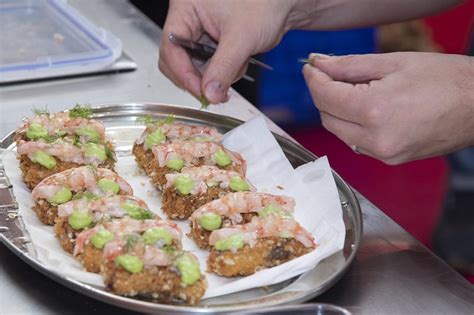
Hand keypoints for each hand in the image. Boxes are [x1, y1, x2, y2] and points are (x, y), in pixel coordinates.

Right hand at [159, 0, 293, 102]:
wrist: (284, 6)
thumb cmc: (265, 4)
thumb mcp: (241, 37)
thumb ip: (224, 68)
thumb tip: (209, 94)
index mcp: (186, 7)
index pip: (171, 46)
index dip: (183, 72)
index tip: (200, 91)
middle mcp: (189, 19)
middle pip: (177, 59)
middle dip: (198, 78)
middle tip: (215, 92)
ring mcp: (200, 33)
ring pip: (194, 67)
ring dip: (215, 76)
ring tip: (238, 67)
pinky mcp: (211, 44)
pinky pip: (209, 67)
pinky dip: (223, 73)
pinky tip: (239, 63)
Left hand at [303, 52, 473, 164]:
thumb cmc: (446, 79)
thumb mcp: (394, 63)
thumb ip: (349, 65)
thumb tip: (319, 64)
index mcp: (375, 110)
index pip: (325, 97)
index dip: (313, 79)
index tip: (311, 68)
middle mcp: (375, 139)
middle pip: (327, 117)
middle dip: (323, 95)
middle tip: (329, 75)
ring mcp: (383, 153)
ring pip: (340, 132)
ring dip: (337, 111)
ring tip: (351, 89)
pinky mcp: (390, 159)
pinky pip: (357, 142)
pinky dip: (352, 125)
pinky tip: (365, 108)